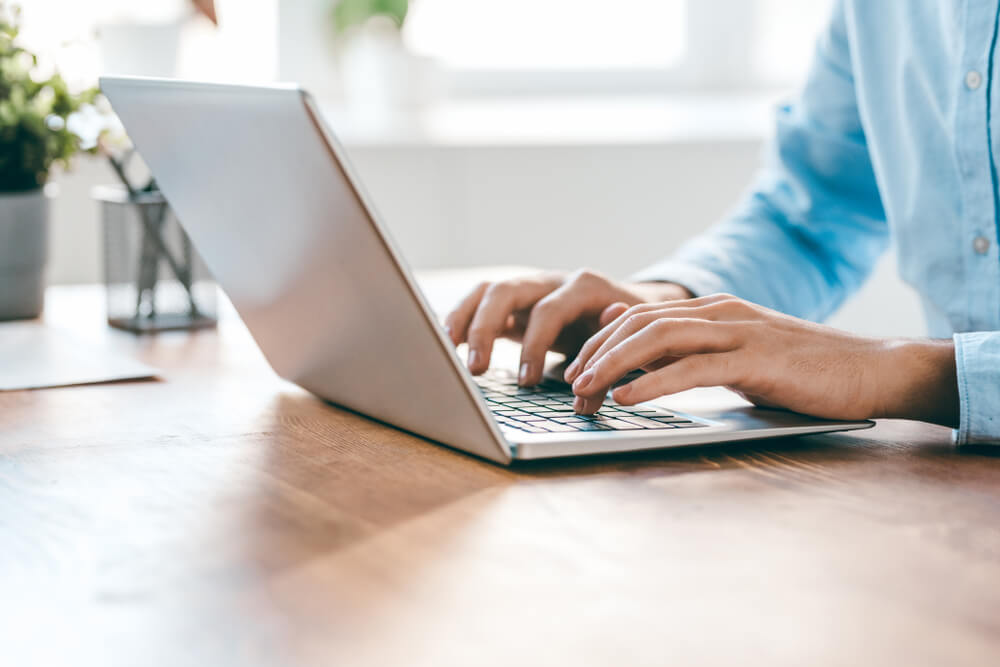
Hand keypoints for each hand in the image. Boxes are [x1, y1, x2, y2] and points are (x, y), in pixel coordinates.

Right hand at [443, 269, 691, 385]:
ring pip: (487, 291)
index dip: (534, 346)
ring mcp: (532, 289)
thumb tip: (601, 366)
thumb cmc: (632, 329)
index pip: (548, 311)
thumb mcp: (631, 339)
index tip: (526, 382)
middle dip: (486, 328)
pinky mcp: (518, 304)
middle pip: (506, 291)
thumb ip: (614, 352)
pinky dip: (462, 318)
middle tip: (476, 369)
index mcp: (583, 287)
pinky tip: (447, 342)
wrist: (637, 308)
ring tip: (447, 349)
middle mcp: (552, 281)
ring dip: (464, 318)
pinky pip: (482, 303)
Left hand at [565, 293, 959, 426]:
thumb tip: (637, 346)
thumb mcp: (737, 356)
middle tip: (569, 384)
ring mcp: (739, 332)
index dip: (600, 342)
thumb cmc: (803, 371)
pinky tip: (627, 398)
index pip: (639, 317)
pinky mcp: (756, 359)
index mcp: (714, 311)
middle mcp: (720, 313)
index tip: (575, 370)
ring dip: (614, 365)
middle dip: (597, 353)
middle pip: (639, 323)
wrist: (871, 370)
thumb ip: (691, 349)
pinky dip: (653, 383)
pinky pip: (693, 368)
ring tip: (584, 389)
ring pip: (659, 339)